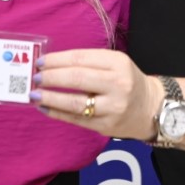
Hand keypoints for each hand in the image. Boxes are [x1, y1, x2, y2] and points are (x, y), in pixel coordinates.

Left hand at [31, 49, 159, 140]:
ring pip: (75, 103)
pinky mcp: (106, 126)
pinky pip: (76, 120)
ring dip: (50, 98)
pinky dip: (57, 113)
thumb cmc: (126, 81)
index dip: (57, 60)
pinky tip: (44, 107)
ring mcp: (112, 108)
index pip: (81, 58)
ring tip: (34, 94)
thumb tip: (51, 64)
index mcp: (118, 63)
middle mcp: (118, 85)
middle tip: (35, 78)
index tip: (40, 62)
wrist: (150, 107)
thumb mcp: (115, 63)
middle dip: (51, 77)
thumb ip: (88, 62)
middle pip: (77, 79)